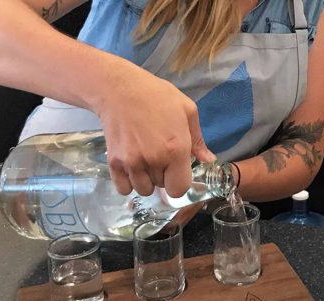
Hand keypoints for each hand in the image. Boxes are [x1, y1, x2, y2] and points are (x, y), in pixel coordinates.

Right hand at [95, 65, 215, 196]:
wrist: (119, 89)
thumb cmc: (156, 96)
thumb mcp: (187, 110)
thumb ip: (198, 140)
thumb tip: (209, 160)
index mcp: (176, 149)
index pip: (179, 188)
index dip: (179, 181)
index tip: (176, 170)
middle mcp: (154, 160)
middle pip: (162, 187)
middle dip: (163, 175)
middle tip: (158, 154)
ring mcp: (132, 162)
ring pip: (143, 189)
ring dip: (145, 179)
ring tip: (144, 159)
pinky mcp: (114, 162)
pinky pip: (123, 188)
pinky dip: (128, 181)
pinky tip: (131, 166)